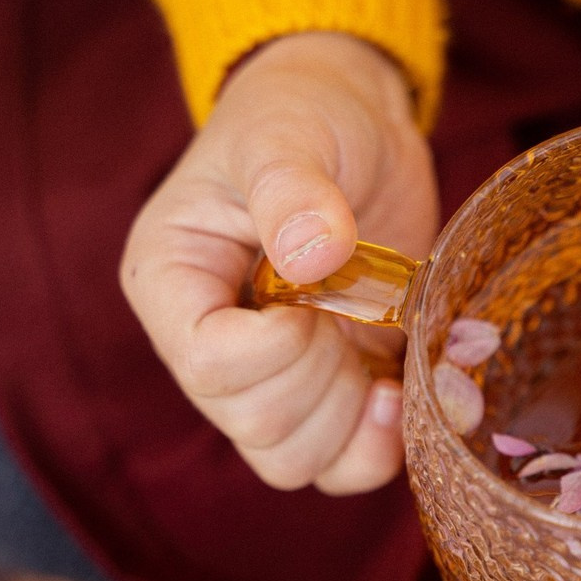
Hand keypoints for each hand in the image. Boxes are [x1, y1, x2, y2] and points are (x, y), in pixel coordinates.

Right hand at [121, 31, 438, 493]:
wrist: (355, 127)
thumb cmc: (304, 117)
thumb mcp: (290, 134)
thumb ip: (292, 189)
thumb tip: (311, 256)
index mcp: (174, 283)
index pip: (208, 365)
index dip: (279, 350)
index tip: (318, 294)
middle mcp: (212, 344)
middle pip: (257, 428)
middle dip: (327, 383)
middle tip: (357, 309)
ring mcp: (274, 378)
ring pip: (296, 462)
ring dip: (357, 426)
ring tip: (387, 361)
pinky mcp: (332, 391)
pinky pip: (345, 463)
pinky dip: (384, 445)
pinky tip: (406, 389)